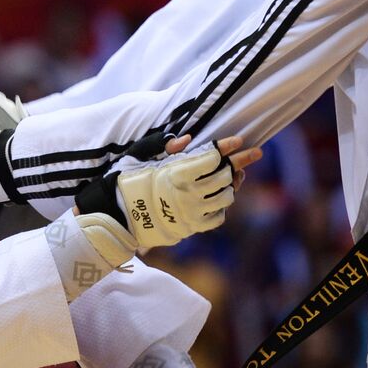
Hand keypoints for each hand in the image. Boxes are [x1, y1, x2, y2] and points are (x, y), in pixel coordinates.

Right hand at [76, 135, 260, 251]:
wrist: (117, 217)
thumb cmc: (127, 182)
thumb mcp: (139, 157)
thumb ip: (163, 145)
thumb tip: (188, 140)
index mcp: (175, 174)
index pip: (211, 157)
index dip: (226, 146)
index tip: (238, 140)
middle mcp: (187, 194)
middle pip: (225, 175)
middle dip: (237, 162)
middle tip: (249, 154)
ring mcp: (192, 213)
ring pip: (226, 196)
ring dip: (231, 185)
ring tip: (232, 177)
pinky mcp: (192, 228)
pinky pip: (218, 217)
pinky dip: (222, 206)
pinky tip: (218, 197)